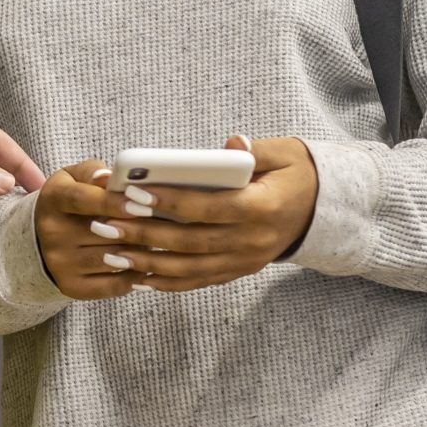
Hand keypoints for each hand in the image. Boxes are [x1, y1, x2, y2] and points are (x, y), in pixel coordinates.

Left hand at [35, 137, 319, 296]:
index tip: (133, 194)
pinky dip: (165, 282)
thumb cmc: (295, 174)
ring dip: (146, 262)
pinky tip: (135, 276)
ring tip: (109, 252)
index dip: (170, 203)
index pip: (209, 208)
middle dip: (143, 233)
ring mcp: (245, 262)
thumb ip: (255, 150)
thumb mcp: (284, 153)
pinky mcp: (238, 272)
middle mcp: (253, 241)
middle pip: (190, 241)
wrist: (321, 210)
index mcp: (263, 208)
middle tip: (105, 224)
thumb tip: (232, 144)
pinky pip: (197, 281)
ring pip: (189, 268)